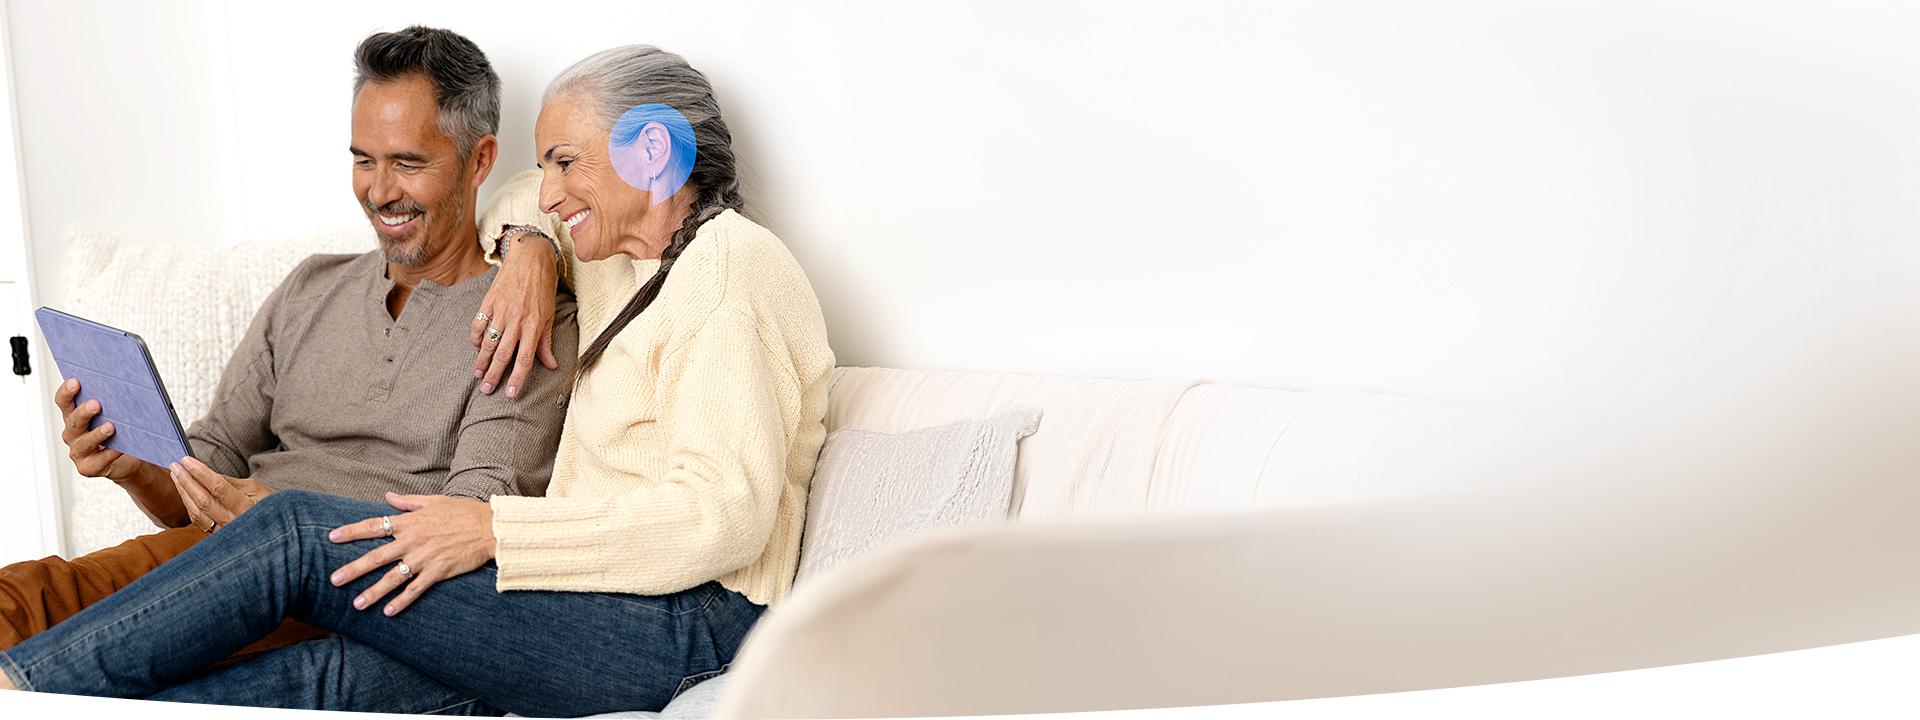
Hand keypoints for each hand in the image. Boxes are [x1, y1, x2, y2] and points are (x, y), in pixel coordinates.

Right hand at [55, 378, 146, 482]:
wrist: (128, 460)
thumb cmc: (120, 433)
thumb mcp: (115, 415)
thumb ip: (113, 402)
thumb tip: (126, 385)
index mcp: (74, 416)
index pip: (64, 402)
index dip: (67, 392)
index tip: (75, 381)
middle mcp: (73, 433)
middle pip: (73, 421)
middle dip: (83, 412)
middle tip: (95, 404)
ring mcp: (78, 452)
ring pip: (85, 442)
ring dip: (97, 434)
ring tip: (110, 427)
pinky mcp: (89, 468)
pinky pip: (101, 460)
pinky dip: (112, 452)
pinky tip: (122, 447)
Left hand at [169, 457, 273, 531]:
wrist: (278, 532)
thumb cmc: (271, 506)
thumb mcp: (257, 489)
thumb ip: (232, 482)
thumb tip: (206, 473)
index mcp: (248, 508)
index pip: (219, 488)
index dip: (200, 473)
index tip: (187, 460)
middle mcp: (235, 522)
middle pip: (203, 500)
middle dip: (186, 481)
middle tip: (175, 465)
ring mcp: (225, 533)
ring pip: (196, 512)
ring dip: (183, 492)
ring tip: (176, 475)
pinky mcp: (217, 538)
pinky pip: (197, 521)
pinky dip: (188, 505)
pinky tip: (183, 492)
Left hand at [328, 492, 496, 616]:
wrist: (490, 527)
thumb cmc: (464, 512)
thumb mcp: (435, 501)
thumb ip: (408, 501)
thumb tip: (388, 496)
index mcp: (411, 522)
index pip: (375, 526)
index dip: (352, 531)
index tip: (332, 537)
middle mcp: (413, 541)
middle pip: (377, 556)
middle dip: (354, 569)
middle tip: (333, 579)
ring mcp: (425, 558)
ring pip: (393, 578)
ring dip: (373, 592)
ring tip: (357, 604)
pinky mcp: (438, 572)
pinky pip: (416, 589)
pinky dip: (402, 601)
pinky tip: (388, 612)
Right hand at [472, 228, 559, 398]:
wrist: (530, 258)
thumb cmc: (543, 287)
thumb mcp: (549, 314)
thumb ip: (546, 341)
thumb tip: (550, 365)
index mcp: (534, 325)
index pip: (524, 358)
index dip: (517, 378)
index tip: (511, 394)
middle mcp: (516, 320)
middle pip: (503, 354)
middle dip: (494, 374)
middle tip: (486, 390)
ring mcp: (500, 310)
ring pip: (489, 341)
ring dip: (482, 360)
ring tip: (478, 374)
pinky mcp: (489, 301)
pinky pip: (479, 324)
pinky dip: (476, 337)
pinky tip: (476, 347)